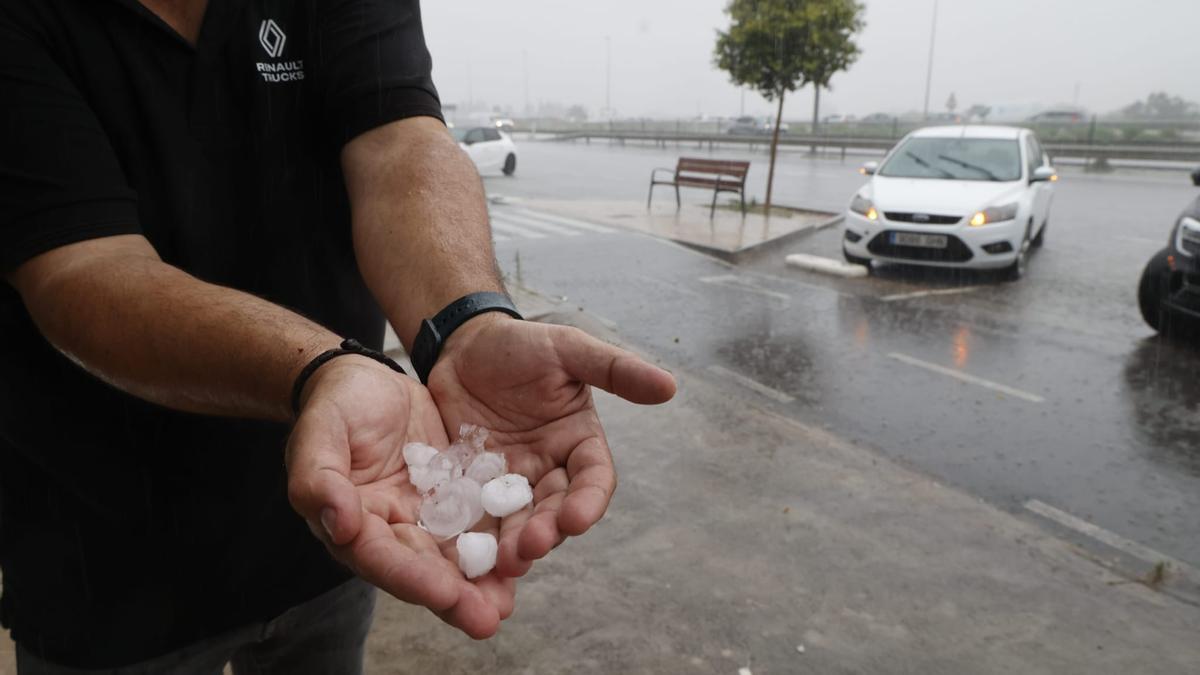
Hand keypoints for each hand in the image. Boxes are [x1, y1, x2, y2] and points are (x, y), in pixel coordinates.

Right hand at [285, 355, 513, 637]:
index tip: (445, 596)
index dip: (412, 578)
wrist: (366, 380)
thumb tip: (339, 525)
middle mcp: (390, 528)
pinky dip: (498, 543)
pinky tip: (524, 558)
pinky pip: (477, 522)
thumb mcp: (320, 430)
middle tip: (486, 619)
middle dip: (454, 597)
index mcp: (352, 521)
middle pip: (421, 569)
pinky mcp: (454, 496)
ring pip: (453, 555)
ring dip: (479, 582)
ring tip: (505, 604)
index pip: (381, 557)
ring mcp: (425, 515)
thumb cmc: (336, 405)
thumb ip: (318, 477)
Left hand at [427, 315, 676, 577]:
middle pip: (555, 509)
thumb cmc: (522, 344)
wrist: (462, 346)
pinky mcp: (472, 487)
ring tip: (502, 561)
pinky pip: (476, 516)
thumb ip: (615, 369)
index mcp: (578, 442)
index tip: (576, 519)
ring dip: (513, 543)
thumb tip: (670, 385)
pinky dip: (473, 536)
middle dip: (547, 531)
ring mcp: (509, 482)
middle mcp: (549, 469)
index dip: (588, 501)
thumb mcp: (568, 349)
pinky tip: (462, 552)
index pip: (593, 478)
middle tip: (530, 548)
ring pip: (517, 521)